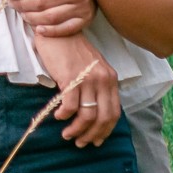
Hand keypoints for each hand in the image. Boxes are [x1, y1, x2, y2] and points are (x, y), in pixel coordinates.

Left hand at [6, 0, 94, 35]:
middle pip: (40, 2)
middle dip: (21, 5)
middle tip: (12, 4)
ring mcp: (83, 6)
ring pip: (49, 17)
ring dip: (32, 18)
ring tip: (22, 15)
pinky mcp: (86, 19)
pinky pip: (64, 29)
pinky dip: (49, 31)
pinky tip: (38, 30)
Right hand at [31, 32, 120, 146]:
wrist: (58, 30)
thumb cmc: (72, 50)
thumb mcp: (92, 68)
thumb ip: (97, 86)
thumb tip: (93, 113)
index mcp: (111, 79)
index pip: (114, 112)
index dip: (105, 130)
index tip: (96, 141)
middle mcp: (103, 79)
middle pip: (103, 117)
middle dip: (92, 135)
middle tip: (80, 143)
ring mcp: (88, 78)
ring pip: (87, 115)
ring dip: (77, 129)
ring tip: (67, 135)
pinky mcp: (71, 77)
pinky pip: (70, 105)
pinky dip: (64, 116)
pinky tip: (58, 116)